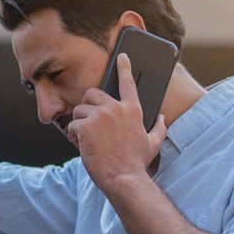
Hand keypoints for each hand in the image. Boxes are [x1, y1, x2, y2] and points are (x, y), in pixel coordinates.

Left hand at [65, 53, 167, 191]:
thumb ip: (159, 127)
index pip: (128, 83)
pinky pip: (72, 126)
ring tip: (87, 140)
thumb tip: (161, 116)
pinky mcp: (86, 126)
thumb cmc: (137, 162)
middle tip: (89, 123)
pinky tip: (83, 147)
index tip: (122, 56)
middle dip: (87, 107)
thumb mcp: (153, 143)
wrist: (124, 178)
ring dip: (79, 124)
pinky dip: (74, 137)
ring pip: (79, 110)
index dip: (124, 67)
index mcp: (133, 110)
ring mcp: (100, 116)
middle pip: (92, 94)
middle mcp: (116, 108)